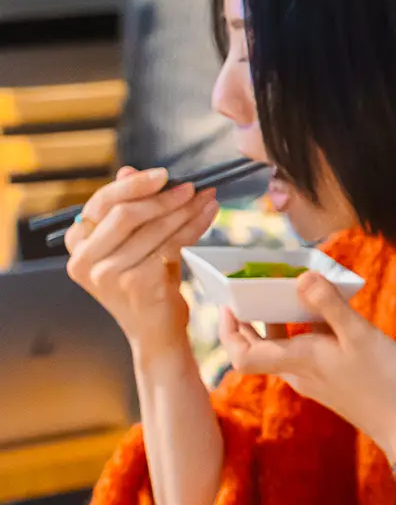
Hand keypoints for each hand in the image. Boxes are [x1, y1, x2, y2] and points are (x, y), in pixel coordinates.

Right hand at [65, 167, 219, 361]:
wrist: (156, 334)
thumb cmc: (146, 285)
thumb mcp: (133, 247)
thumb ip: (128, 211)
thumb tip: (128, 170)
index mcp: (77, 248)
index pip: (100, 204)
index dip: (132, 186)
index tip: (163, 174)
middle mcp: (86, 261)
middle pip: (125, 214)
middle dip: (162, 196)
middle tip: (191, 186)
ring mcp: (110, 275)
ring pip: (153, 229)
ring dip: (185, 209)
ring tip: (207, 197)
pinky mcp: (138, 284)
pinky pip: (172, 244)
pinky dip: (194, 227)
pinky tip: (209, 215)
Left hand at [219, 272, 395, 459]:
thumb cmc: (385, 382)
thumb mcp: (361, 336)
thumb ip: (330, 305)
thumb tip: (301, 277)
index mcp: (298, 361)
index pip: (242, 355)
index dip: (228, 331)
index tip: (229, 305)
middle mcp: (299, 373)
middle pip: (257, 350)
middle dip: (248, 322)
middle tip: (250, 292)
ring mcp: (315, 380)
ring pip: (281, 351)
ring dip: (276, 325)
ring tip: (287, 296)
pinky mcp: (331, 382)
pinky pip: (304, 354)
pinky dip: (302, 333)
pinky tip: (326, 318)